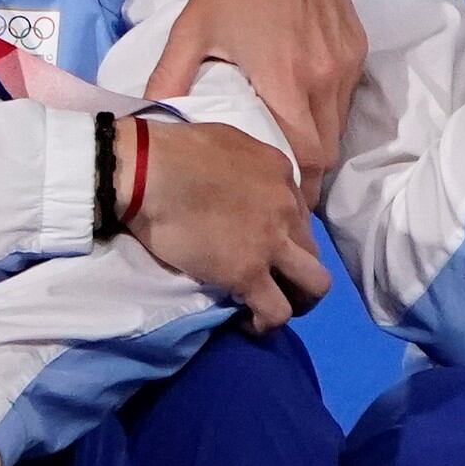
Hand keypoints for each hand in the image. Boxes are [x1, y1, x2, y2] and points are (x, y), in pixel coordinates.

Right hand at [120, 117, 327, 330]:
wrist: (149, 170)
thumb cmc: (172, 150)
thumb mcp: (226, 141)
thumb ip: (245, 165)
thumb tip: (236, 181)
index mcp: (280, 174)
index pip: (299, 213)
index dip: (283, 233)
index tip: (261, 243)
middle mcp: (286, 208)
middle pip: (312, 249)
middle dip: (297, 268)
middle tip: (271, 279)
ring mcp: (271, 243)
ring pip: (315, 284)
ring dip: (299, 299)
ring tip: (274, 307)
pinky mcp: (248, 273)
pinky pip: (276, 310)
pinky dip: (267, 322)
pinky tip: (249, 324)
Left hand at [148, 0, 361, 182]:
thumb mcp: (190, 32)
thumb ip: (167, 80)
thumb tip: (143, 117)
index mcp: (284, 79)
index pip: (307, 157)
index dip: (295, 183)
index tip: (274, 191)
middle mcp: (324, 76)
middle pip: (328, 150)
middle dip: (308, 170)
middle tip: (280, 178)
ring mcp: (345, 61)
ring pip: (341, 123)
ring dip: (320, 139)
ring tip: (290, 145)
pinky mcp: (358, 45)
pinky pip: (348, 94)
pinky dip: (330, 108)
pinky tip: (303, 103)